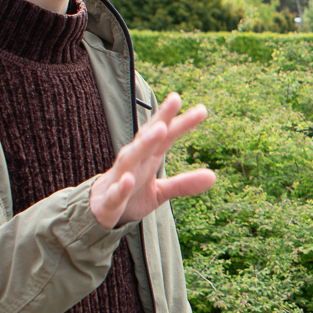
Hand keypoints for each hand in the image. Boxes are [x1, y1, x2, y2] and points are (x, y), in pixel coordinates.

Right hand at [89, 93, 216, 228]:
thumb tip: (213, 176)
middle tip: (176, 99)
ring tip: (159, 129)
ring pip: (131, 157)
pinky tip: (127, 180)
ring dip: (144, 143)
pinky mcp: (110, 199)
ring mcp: (120, 178)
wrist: (98, 213)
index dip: (180, 121)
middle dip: (161, 119)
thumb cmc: (131, 195)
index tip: (202, 109)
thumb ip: (184, 183)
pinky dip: (121, 186)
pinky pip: (115, 192)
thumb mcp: (161, 191)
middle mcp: (134, 161)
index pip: (166, 135)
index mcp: (148, 158)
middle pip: (148, 137)